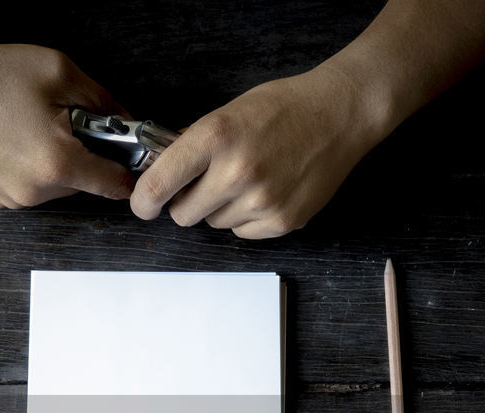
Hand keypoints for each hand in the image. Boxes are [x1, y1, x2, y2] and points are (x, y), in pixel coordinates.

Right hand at [0, 43, 136, 208]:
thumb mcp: (58, 71)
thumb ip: (103, 100)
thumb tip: (129, 122)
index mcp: (58, 163)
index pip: (115, 185)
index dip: (128, 168)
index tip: (130, 156)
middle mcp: (36, 191)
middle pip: (84, 183)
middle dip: (84, 155)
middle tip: (63, 121)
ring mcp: (12, 200)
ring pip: (56, 186)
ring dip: (56, 163)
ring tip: (29, 127)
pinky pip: (29, 189)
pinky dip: (30, 169)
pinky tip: (10, 141)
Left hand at [130, 65, 386, 238]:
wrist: (340, 113)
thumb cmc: (283, 108)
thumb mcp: (229, 113)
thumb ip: (194, 145)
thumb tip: (162, 174)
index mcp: (215, 137)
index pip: (159, 185)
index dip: (144, 201)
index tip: (144, 205)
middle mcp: (236, 172)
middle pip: (183, 214)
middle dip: (187, 201)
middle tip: (207, 183)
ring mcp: (261, 201)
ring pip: (214, 224)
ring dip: (222, 208)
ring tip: (249, 179)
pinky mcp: (282, 221)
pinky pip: (243, 232)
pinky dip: (248, 218)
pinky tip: (268, 191)